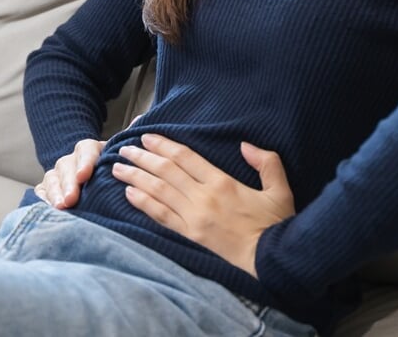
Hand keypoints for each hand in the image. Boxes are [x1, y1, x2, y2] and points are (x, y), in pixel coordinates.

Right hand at [34, 115, 143, 208]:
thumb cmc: (107, 166)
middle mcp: (70, 160)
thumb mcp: (117, 153)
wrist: (90, 176)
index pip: (86, 150)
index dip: (84, 163)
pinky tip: (48, 210)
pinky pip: (42, 193)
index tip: (84, 176)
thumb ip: (126, 140)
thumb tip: (140, 119)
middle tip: (71, 199)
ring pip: (52, 180)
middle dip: (68, 184)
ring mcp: (57, 175)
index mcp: (89, 149)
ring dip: (55, 193)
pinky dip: (44, 200)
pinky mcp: (47, 189)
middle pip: (66, 168)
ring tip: (60, 207)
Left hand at [112, 133, 294, 277]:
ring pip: (158, 191)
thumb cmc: (275, 224)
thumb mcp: (279, 189)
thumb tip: (245, 145)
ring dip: (136, 177)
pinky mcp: (189, 235)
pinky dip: (143, 203)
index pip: (186, 157)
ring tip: (118, 168)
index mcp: (222, 182)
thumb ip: (266, 162)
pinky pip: (161, 216)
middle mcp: (203, 197)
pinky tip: (129, 194)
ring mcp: (193, 217)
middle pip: (166, 171)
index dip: (164, 145)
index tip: (147, 137)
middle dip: (142, 157)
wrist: (269, 260)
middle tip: (125, 148)